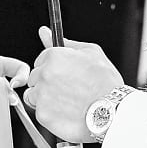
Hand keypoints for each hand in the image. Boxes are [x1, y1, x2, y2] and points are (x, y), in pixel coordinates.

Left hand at [25, 26, 122, 142]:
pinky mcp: (43, 115)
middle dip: (46, 83)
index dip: (53, 69)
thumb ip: (66, 43)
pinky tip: (65, 114)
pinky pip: (40, 113)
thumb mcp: (91, 53)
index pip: (41, 60)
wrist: (113, 113)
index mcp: (54, 56)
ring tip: (67, 104)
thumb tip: (45, 32)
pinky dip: (50, 115)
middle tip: (67, 91)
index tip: (63, 76)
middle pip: (35, 78)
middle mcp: (45, 74)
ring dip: (45, 99)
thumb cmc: (105, 83)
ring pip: (33, 96)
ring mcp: (42, 95)